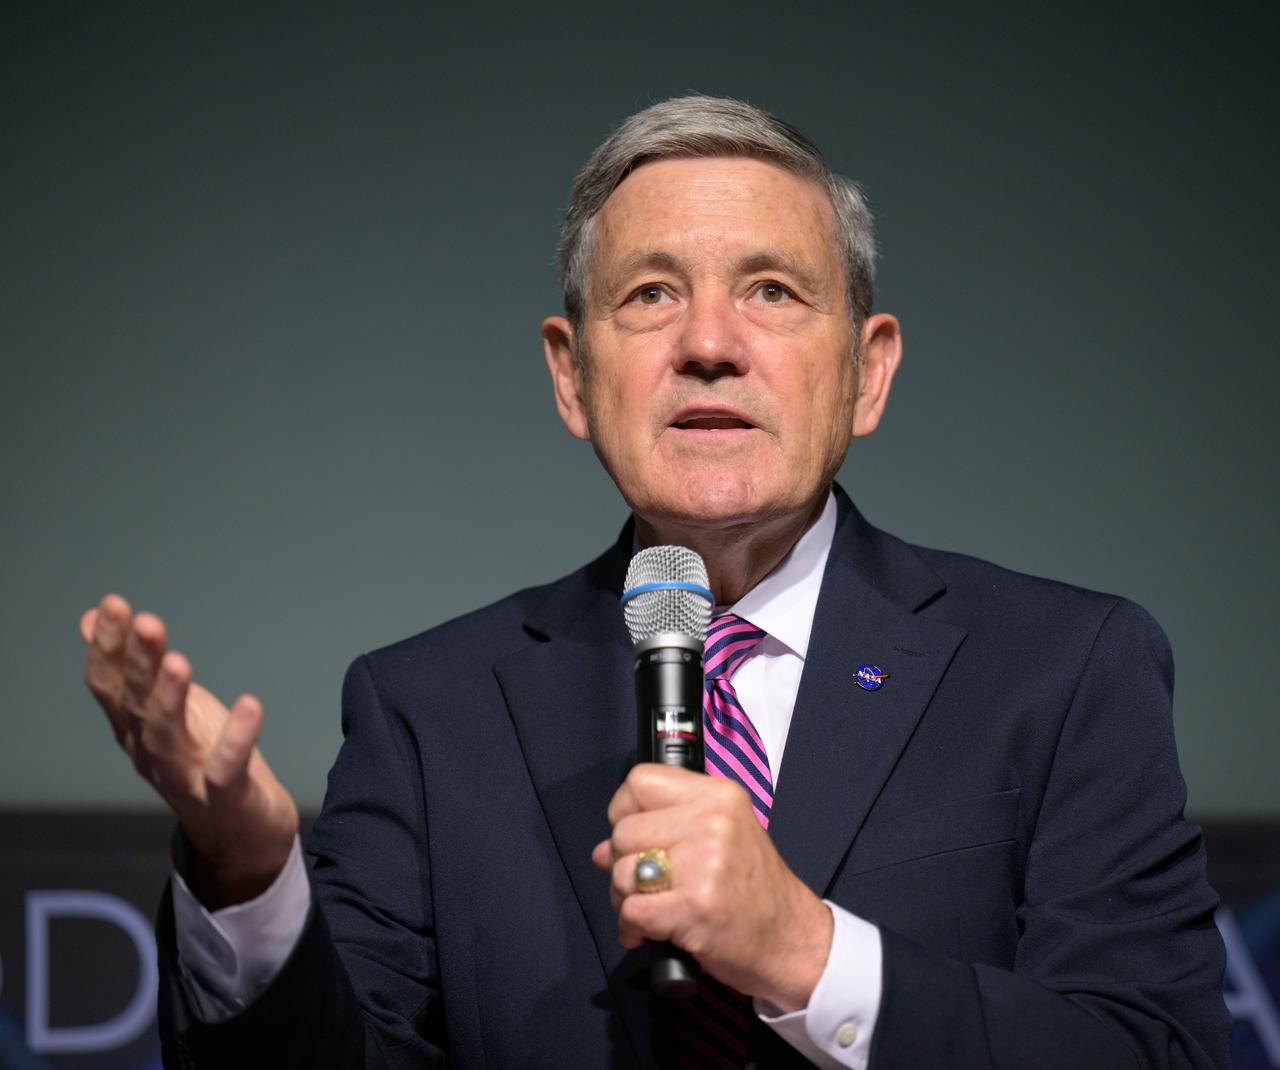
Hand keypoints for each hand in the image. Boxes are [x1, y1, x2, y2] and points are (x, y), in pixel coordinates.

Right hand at [80, 593, 298, 908]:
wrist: (243, 838)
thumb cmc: (203, 761)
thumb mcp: (168, 709)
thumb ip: (132, 668)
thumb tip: (93, 618)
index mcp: (136, 732)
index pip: (112, 687)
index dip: (109, 649)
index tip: (113, 605)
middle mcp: (152, 755)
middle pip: (137, 706)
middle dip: (138, 664)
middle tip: (145, 621)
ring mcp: (187, 779)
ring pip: (169, 739)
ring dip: (170, 700)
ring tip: (179, 662)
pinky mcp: (227, 798)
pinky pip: (227, 770)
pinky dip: (236, 738)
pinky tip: (250, 704)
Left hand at [591, 764, 832, 1010]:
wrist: (793, 942)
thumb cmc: (755, 891)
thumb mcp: (723, 838)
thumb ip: (665, 832)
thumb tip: (602, 849)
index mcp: (719, 795)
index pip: (641, 781)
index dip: (624, 810)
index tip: (635, 836)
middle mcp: (713, 822)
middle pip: (625, 830)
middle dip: (622, 863)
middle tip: (643, 885)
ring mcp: (705, 864)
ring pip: (622, 871)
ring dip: (624, 898)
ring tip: (648, 909)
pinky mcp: (696, 906)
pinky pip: (632, 910)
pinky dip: (631, 927)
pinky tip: (647, 932)